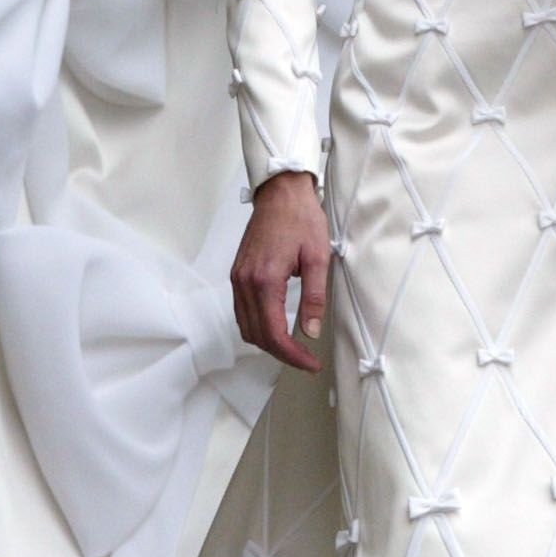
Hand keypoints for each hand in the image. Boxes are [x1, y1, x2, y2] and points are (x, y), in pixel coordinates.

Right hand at [231, 169, 330, 371]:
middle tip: (306, 359)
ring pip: (246, 326)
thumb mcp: (318, 257)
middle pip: (257, 335)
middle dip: (281, 353)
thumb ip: (313, 297)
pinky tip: (276, 326)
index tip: (310, 363)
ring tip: (293, 347)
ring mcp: (238, 278)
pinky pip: (241, 311)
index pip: (273, 333)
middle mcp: (245, 282)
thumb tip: (311, 331)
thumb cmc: (301, 219)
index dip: (292, 355)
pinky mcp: (237, 274)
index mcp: (265, 280)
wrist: (280, 193)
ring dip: (268, 342)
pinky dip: (257, 326)